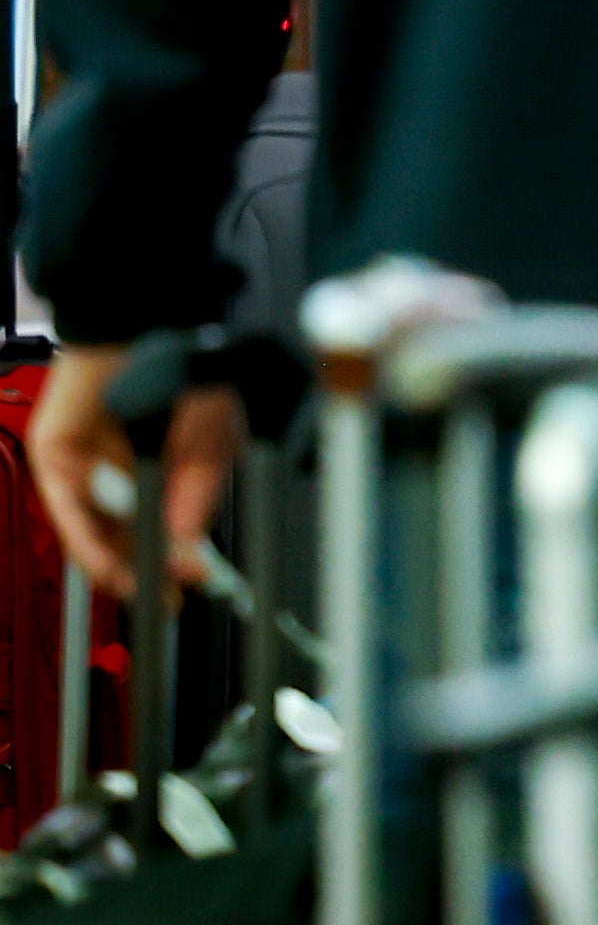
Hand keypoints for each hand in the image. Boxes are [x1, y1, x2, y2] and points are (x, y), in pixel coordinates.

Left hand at [29, 346, 237, 593]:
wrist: (142, 325)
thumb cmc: (185, 370)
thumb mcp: (212, 441)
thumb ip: (198, 493)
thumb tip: (189, 542)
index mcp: (166, 466)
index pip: (168, 524)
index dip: (179, 558)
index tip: (193, 583)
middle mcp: (123, 470)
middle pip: (128, 534)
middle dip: (144, 572)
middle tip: (164, 598)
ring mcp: (88, 468)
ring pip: (96, 529)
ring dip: (116, 565)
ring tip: (138, 589)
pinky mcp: (57, 461)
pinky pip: (69, 512)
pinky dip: (87, 541)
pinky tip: (108, 564)